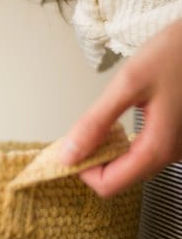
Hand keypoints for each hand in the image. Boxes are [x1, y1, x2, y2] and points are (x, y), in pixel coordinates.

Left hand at [60, 18, 181, 196]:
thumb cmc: (178, 53)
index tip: (70, 148)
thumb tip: (68, 154)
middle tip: (81, 132)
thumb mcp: (129, 83)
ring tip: (100, 123)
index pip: (108, 186)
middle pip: (119, 178)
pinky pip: (143, 152)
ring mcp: (177, 147)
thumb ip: (95, 122)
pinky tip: (117, 122)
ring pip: (131, 166)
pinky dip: (122, 143)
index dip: (83, 170)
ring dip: (107, 150)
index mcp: (158, 148)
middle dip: (93, 159)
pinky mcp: (177, 136)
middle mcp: (172, 155)